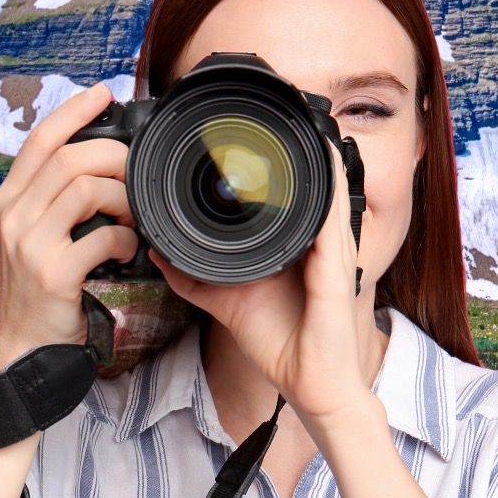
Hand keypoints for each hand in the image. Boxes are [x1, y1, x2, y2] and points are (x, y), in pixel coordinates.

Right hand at [0, 81, 138, 373]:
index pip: (40, 140)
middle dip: (113, 156)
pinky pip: (102, 237)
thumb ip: (52, 200)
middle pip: (69, 157)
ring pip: (87, 189)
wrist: (22, 347)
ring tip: (131, 214)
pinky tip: (127, 250)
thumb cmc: (37, 289)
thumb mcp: (32, 236)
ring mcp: (30, 245)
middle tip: (133, 172)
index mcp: (8, 201)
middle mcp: (13, 216)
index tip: (103, 94)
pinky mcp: (53, 274)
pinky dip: (125, 238)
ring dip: (123, 196)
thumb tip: (97, 163)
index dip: (73, 111)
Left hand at [148, 139, 369, 420]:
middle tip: (270, 113)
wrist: (309, 384)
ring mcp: (331, 252)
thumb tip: (161, 252)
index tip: (246, 132)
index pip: (289, 193)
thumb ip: (194, 277)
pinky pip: (333, 220)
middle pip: (311, 182)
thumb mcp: (227, 302)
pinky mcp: (336, 268)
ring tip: (300, 119)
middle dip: (296, 147)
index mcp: (296, 245)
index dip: (273, 162)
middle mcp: (317, 241)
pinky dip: (329, 189)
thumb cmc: (281, 344)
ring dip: (316, 156)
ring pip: (326, 190)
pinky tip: (322, 161)